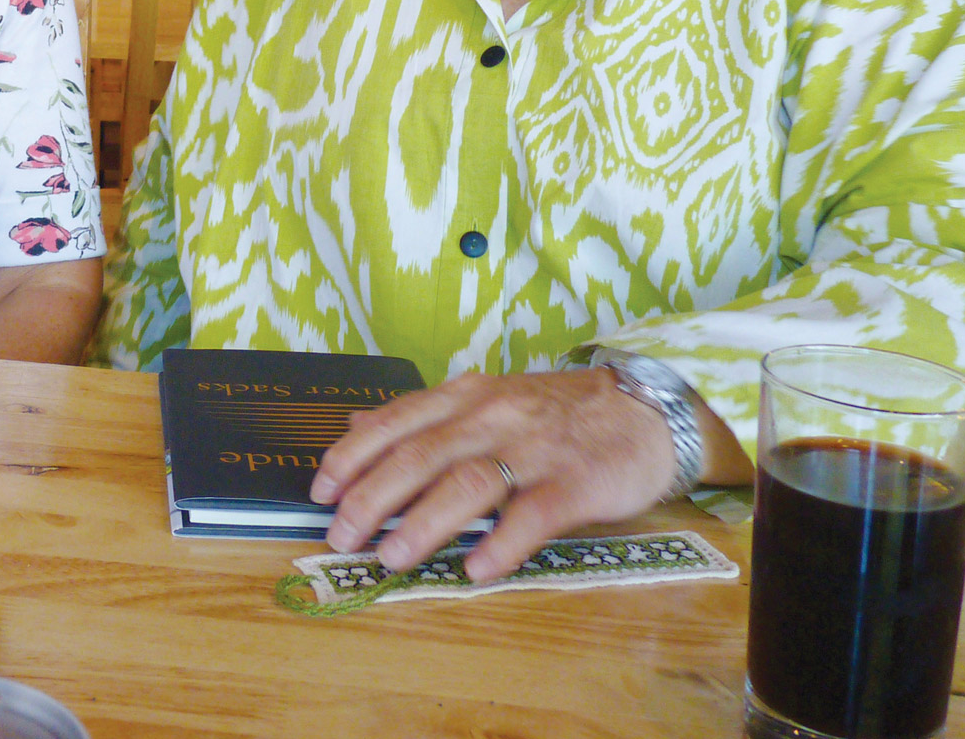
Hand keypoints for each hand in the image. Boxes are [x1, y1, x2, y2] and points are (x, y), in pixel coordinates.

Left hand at [309, 368, 675, 582]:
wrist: (644, 408)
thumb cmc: (554, 412)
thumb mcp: (483, 398)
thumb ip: (422, 416)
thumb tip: (356, 426)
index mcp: (465, 396)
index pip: (397, 422)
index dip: (354, 456)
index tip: (320, 491)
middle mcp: (492, 416)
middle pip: (422, 454)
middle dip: (373, 496)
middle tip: (342, 535)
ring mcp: (535, 448)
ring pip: (470, 482)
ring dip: (425, 521)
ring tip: (391, 557)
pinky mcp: (577, 481)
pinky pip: (534, 513)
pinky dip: (502, 542)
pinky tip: (476, 569)